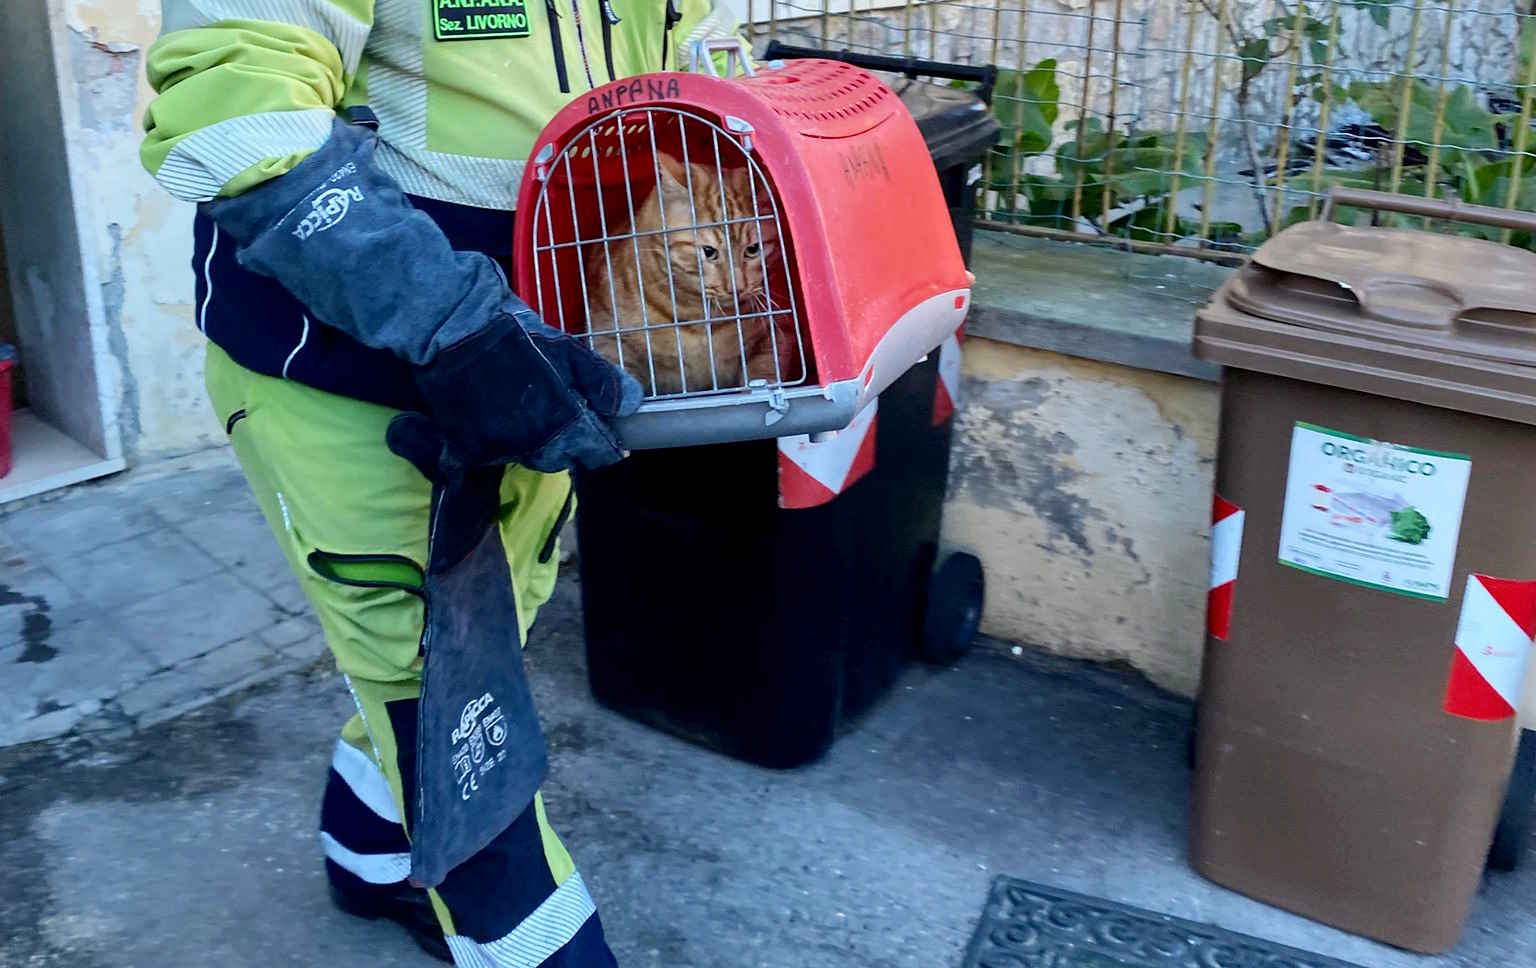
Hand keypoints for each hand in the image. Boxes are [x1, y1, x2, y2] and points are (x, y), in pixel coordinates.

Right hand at [404, 301, 642, 475]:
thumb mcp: (567, 349)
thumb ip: (601, 381)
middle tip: (570, 422)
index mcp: (561, 422)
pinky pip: (494, 456)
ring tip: (536, 417)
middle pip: (562, 459)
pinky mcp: (467, 447)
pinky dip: (503, 444)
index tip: (613, 442)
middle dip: (571, 445)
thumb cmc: (514, 333)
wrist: (451, 325)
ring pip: (530, 458)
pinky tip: (503, 422)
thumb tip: (633, 405)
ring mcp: (498, 448)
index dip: (607, 447)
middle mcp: (532, 443)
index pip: (595, 452)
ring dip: (538, 444)